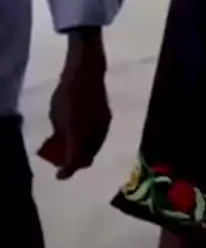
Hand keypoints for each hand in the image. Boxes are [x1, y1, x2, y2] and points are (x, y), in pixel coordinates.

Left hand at [38, 28, 111, 179]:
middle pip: (89, 156)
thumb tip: (62, 144)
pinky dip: (90, 140)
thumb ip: (60, 132)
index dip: (67, 171)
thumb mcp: (56, 114)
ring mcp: (105, 124)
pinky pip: (99, 136)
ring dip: (84, 150)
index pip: (76, 160)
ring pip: (95, 146)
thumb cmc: (67, 92)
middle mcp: (96, 132)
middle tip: (64, 160)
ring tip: (71, 146)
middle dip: (77, 161)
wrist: (88, 71)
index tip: (60, 176)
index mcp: (80, 134)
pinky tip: (82, 134)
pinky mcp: (108, 117)